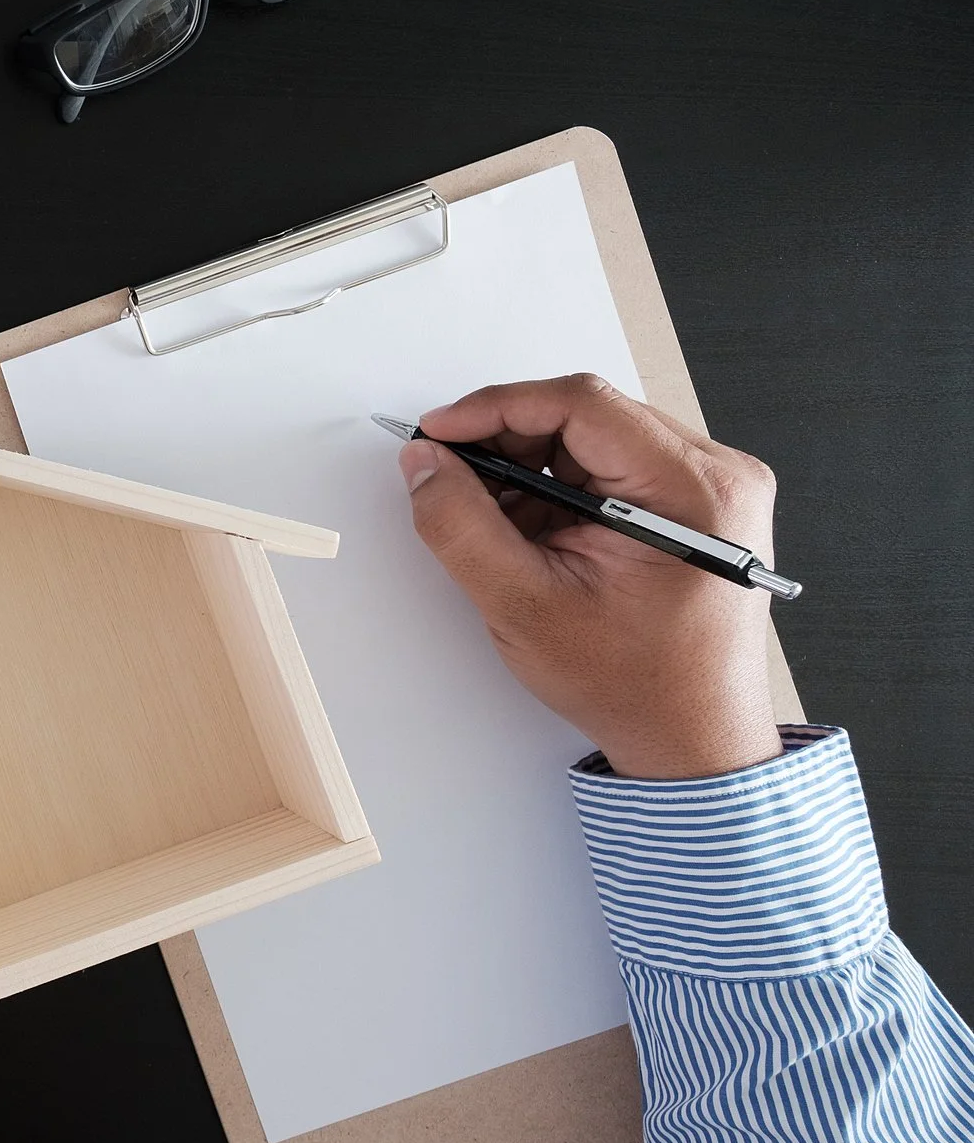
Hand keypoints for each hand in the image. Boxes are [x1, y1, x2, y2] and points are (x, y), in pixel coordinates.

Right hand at [400, 373, 783, 780]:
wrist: (693, 738)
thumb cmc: (634, 685)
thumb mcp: (524, 605)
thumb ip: (461, 525)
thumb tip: (425, 463)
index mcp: (693, 490)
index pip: (581, 404)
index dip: (496, 408)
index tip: (438, 432)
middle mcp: (718, 474)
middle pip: (589, 415)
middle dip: (510, 442)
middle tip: (455, 480)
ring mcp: (713, 487)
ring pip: (597, 438)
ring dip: (534, 467)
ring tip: (502, 523)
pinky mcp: (699, 503)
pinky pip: (615, 465)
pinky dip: (562, 487)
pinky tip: (538, 531)